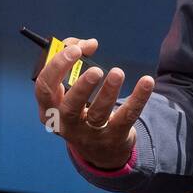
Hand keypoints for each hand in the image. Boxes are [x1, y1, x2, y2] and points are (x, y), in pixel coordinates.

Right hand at [33, 36, 154, 169]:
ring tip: (117, 72)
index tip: (75, 50)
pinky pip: (127, 116)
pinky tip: (147, 81)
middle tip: (95, 70)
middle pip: (69, 107)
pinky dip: (138, 98)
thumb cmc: (81, 105)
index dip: (58, 67)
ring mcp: (90, 134)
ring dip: (108, 92)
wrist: (100, 148)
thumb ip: (75, 58)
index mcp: (50, 109)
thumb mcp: (71, 85)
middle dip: (81, 87)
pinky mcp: (114, 137)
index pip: (45, 88)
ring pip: (98, 114)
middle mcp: (66, 124)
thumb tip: (89, 44)